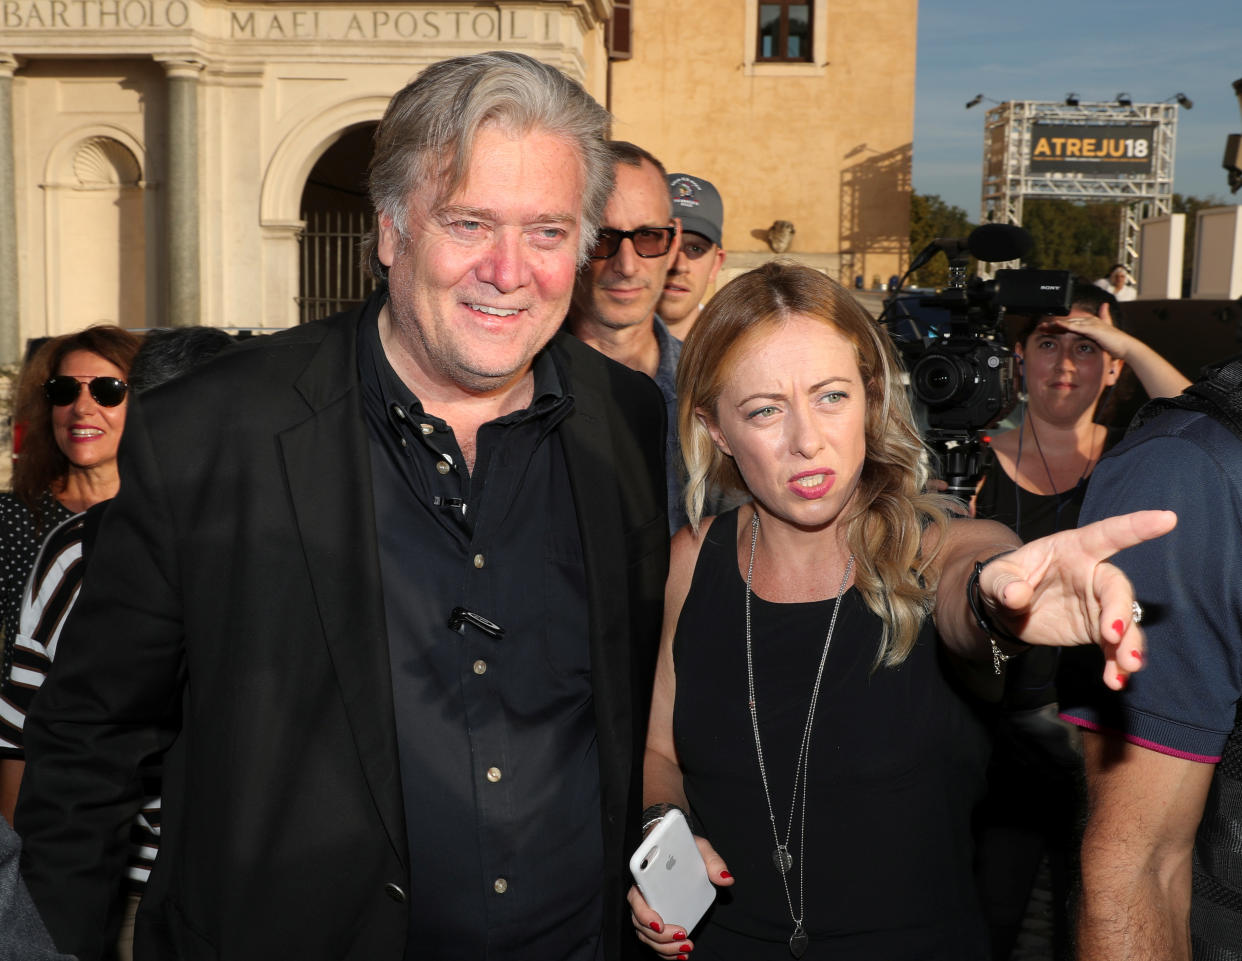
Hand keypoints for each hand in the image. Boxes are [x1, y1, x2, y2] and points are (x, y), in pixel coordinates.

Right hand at [628, 835, 732, 957]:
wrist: (675, 847)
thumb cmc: (682, 847)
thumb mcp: (699, 847)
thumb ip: (712, 861)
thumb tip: (725, 878)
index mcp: (646, 875)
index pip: (635, 897)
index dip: (644, 913)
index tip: (659, 923)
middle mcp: (642, 894)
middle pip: (639, 921)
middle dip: (660, 936)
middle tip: (682, 936)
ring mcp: (647, 908)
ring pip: (645, 934)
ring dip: (663, 946)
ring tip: (685, 947)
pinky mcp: (655, 918)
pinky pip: (653, 939)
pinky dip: (665, 950)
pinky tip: (680, 954)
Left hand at [977, 509, 1176, 689]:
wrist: (1004, 611)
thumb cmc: (1004, 580)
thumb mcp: (994, 576)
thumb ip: (1003, 582)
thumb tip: (1016, 594)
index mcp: (1073, 549)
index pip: (1107, 534)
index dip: (1136, 526)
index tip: (1167, 519)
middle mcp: (1092, 574)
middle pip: (1116, 588)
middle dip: (1121, 610)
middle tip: (1114, 635)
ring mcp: (1098, 604)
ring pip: (1124, 621)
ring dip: (1129, 643)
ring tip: (1128, 666)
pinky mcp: (1097, 630)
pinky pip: (1114, 648)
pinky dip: (1117, 664)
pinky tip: (1115, 680)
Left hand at [1051, 303, 1132, 357]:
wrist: (1126, 348)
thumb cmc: (1115, 345)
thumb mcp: (1101, 339)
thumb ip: (1096, 332)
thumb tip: (1098, 319)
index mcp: (1090, 324)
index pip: (1070, 324)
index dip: (1058, 326)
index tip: (1046, 329)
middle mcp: (1090, 321)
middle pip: (1068, 322)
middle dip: (1053, 325)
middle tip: (1040, 327)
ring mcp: (1092, 324)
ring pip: (1070, 323)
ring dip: (1056, 324)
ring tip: (1044, 326)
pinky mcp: (1094, 328)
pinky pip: (1077, 326)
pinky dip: (1066, 325)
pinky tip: (1057, 325)